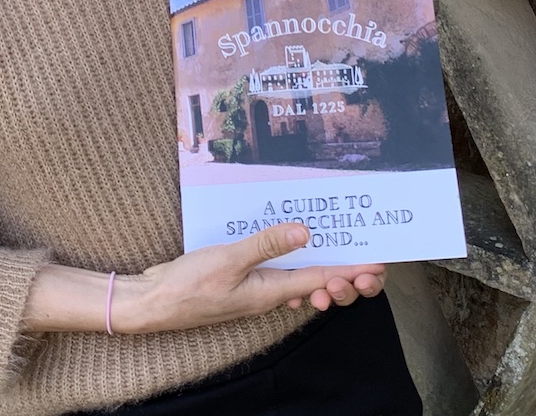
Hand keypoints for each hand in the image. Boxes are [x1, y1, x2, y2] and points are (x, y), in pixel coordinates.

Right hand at [116, 223, 386, 333]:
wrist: (155, 303)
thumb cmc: (188, 285)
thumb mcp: (228, 260)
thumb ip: (266, 244)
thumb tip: (306, 232)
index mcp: (270, 291)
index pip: (321, 280)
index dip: (351, 271)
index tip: (380, 265)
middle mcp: (269, 293)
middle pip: (317, 284)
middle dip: (346, 274)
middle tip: (372, 260)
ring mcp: (256, 290)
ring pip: (301, 281)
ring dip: (324, 270)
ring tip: (346, 259)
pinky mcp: (243, 282)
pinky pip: (281, 277)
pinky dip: (296, 267)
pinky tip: (298, 258)